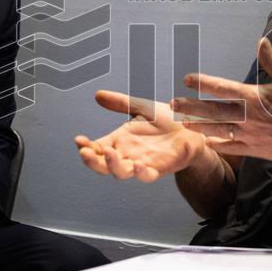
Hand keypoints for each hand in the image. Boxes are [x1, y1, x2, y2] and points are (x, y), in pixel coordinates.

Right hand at [75, 91, 210, 181]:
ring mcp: (142, 162)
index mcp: (120, 141)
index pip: (97, 148)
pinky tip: (138, 165)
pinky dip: (141, 173)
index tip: (78, 139)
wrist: (193, 129)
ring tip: (110, 154)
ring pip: (122, 172)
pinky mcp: (160, 167)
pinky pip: (147, 176)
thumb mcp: (141, 108)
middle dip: (92, 161)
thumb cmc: (167, 121)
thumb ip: (121, 103)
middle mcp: (128, 154)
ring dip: (113, 165)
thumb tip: (98, 94)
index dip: (86, 146)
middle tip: (86, 152)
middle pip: (103, 165)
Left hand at [173, 38, 271, 164]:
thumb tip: (261, 41)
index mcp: (254, 98)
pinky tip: (206, 141)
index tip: (187, 78)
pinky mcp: (255, 150)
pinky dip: (216, 144)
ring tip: (184, 122)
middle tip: (172, 103)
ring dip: (198, 125)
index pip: (222, 88)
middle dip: (191, 106)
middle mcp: (248, 118)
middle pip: (212, 111)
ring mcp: (250, 136)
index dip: (202, 82)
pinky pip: (230, 147)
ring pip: (217, 130)